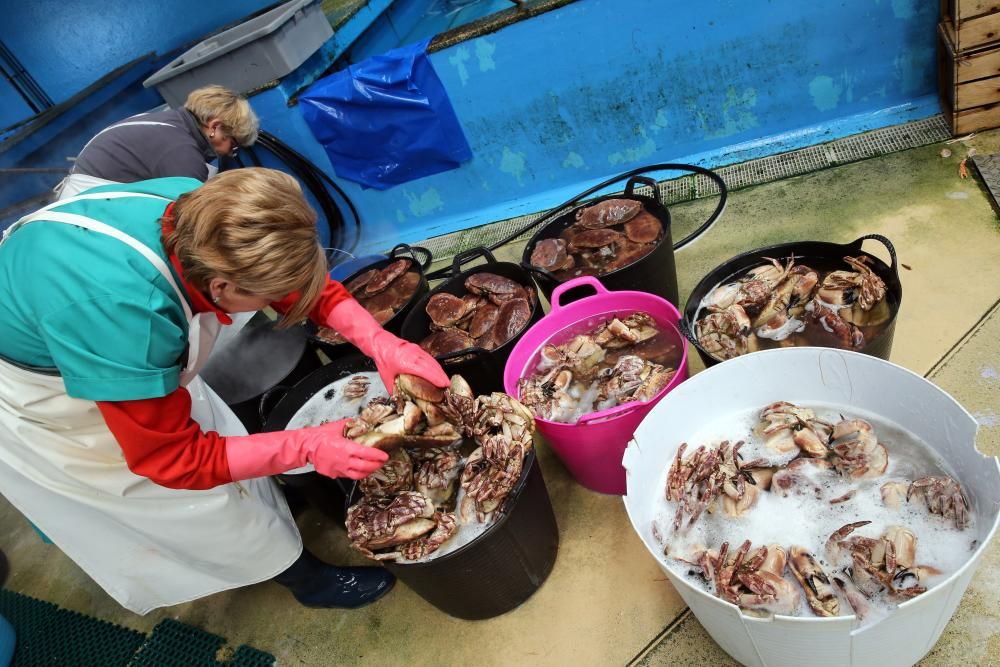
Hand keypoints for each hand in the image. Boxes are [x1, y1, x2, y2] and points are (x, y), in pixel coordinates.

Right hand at [225, 418, 387, 481]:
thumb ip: (350, 424)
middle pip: (364, 467)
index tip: (385, 456)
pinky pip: (347, 475)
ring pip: (357, 475)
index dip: (377, 456)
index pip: (366, 454)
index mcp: (346, 449)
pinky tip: (359, 469)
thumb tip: (360, 421)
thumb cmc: (320, 435)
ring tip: (373, 467)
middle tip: (382, 462)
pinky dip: (355, 473)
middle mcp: (344, 461)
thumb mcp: (337, 427)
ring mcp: (338, 469)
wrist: (305, 446)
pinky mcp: (333, 474)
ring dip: (367, 472)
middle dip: (375, 465)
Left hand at [367, 329, 448, 392]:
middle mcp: (413, 355)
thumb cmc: (382, 358)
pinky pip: (429, 357)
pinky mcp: (418, 349)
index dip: (436, 378)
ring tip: (445, 381)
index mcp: (406, 362)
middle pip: (432, 366)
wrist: (379, 342)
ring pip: (432, 361)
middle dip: (442, 376)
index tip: (444, 384)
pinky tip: (438, 372)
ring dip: (440, 371)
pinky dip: (435, 365)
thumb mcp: (386, 378)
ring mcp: (417, 350)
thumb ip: (395, 391)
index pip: (425, 371)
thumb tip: (401, 403)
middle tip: (449, 386)